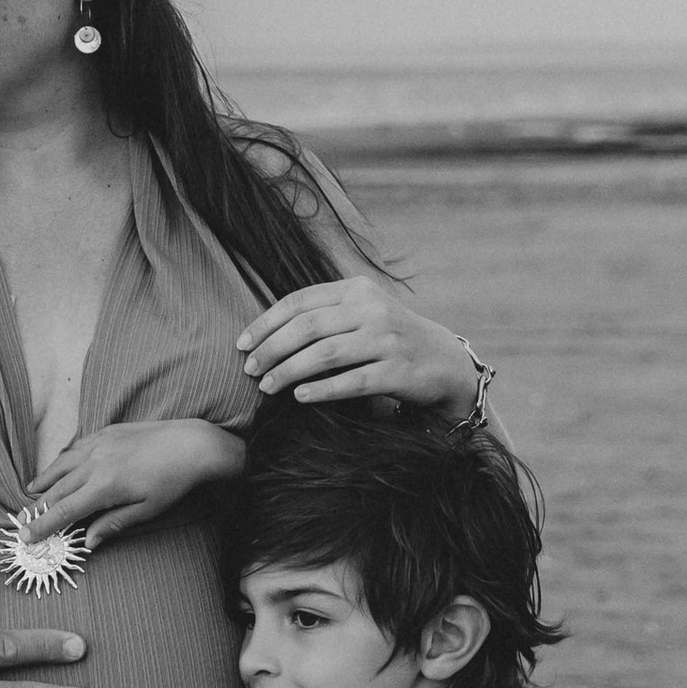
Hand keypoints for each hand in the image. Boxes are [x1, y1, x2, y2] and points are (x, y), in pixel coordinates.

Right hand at [26, 418, 243, 551]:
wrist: (192, 444)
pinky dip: (63, 460)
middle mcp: (95, 462)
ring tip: (31, 491)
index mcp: (105, 486)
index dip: (42, 525)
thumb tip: (88, 543)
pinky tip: (60, 466)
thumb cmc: (173, 481)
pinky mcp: (106, 432)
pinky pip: (76, 447)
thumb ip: (113, 524)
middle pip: (57, 489)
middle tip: (22, 520)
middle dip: (37, 507)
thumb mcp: (146, 510)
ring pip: (61, 464)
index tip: (25, 536)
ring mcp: (99, 443)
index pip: (64, 511)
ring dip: (45, 480)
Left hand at [238, 277, 478, 412]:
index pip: (300, 301)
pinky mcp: (399, 371)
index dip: (266, 322)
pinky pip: (352, 381)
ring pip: (325, 354)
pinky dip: (322, 389)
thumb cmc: (389, 339)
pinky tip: (300, 397)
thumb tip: (265, 332)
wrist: (444, 361)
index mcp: (357, 289)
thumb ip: (324, 313)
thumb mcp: (361, 313)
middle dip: (272, 349)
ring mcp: (388, 339)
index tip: (242, 344)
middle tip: (250, 370)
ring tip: (267, 387)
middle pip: (308, 326)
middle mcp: (373, 309)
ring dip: (289, 371)